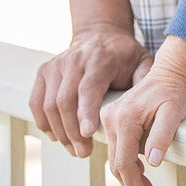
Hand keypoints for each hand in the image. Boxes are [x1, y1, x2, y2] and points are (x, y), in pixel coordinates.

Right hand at [29, 24, 151, 157]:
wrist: (100, 33)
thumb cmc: (124, 54)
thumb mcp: (142, 61)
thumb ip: (145, 82)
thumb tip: (149, 108)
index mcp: (100, 58)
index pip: (88, 87)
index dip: (86, 112)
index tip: (88, 134)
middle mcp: (75, 59)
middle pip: (65, 101)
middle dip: (73, 131)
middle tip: (84, 152)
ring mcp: (57, 65)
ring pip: (49, 105)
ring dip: (60, 131)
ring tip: (75, 148)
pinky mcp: (44, 71)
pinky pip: (36, 102)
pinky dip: (44, 122)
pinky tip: (58, 135)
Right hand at [102, 35, 185, 185]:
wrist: (167, 73)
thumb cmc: (172, 91)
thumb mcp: (174, 111)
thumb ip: (163, 135)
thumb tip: (153, 161)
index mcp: (125, 117)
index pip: (124, 161)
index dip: (133, 185)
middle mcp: (111, 118)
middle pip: (118, 163)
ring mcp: (109, 119)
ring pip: (116, 158)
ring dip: (130, 178)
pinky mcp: (112, 120)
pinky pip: (117, 149)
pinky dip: (128, 165)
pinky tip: (140, 175)